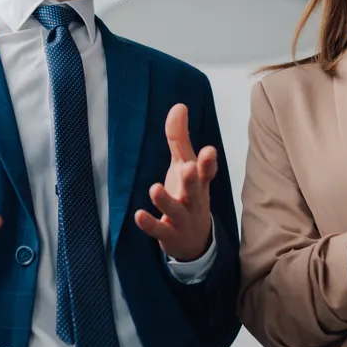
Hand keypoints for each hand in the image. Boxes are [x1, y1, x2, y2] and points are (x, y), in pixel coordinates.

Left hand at [134, 104, 218, 261]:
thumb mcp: (185, 164)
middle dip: (192, 179)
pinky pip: (159, 229)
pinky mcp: (168, 234)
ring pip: (176, 210)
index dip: (209, 162)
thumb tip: (179, 106)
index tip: (209, 150)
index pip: (208, 171)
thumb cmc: (188, 194)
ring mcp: (182, 219)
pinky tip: (138, 215)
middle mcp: (194, 199)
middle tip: (188, 167)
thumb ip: (179, 138)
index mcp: (200, 182)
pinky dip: (149, 223)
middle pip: (195, 189)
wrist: (194, 240)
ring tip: (154, 188)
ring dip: (166, 200)